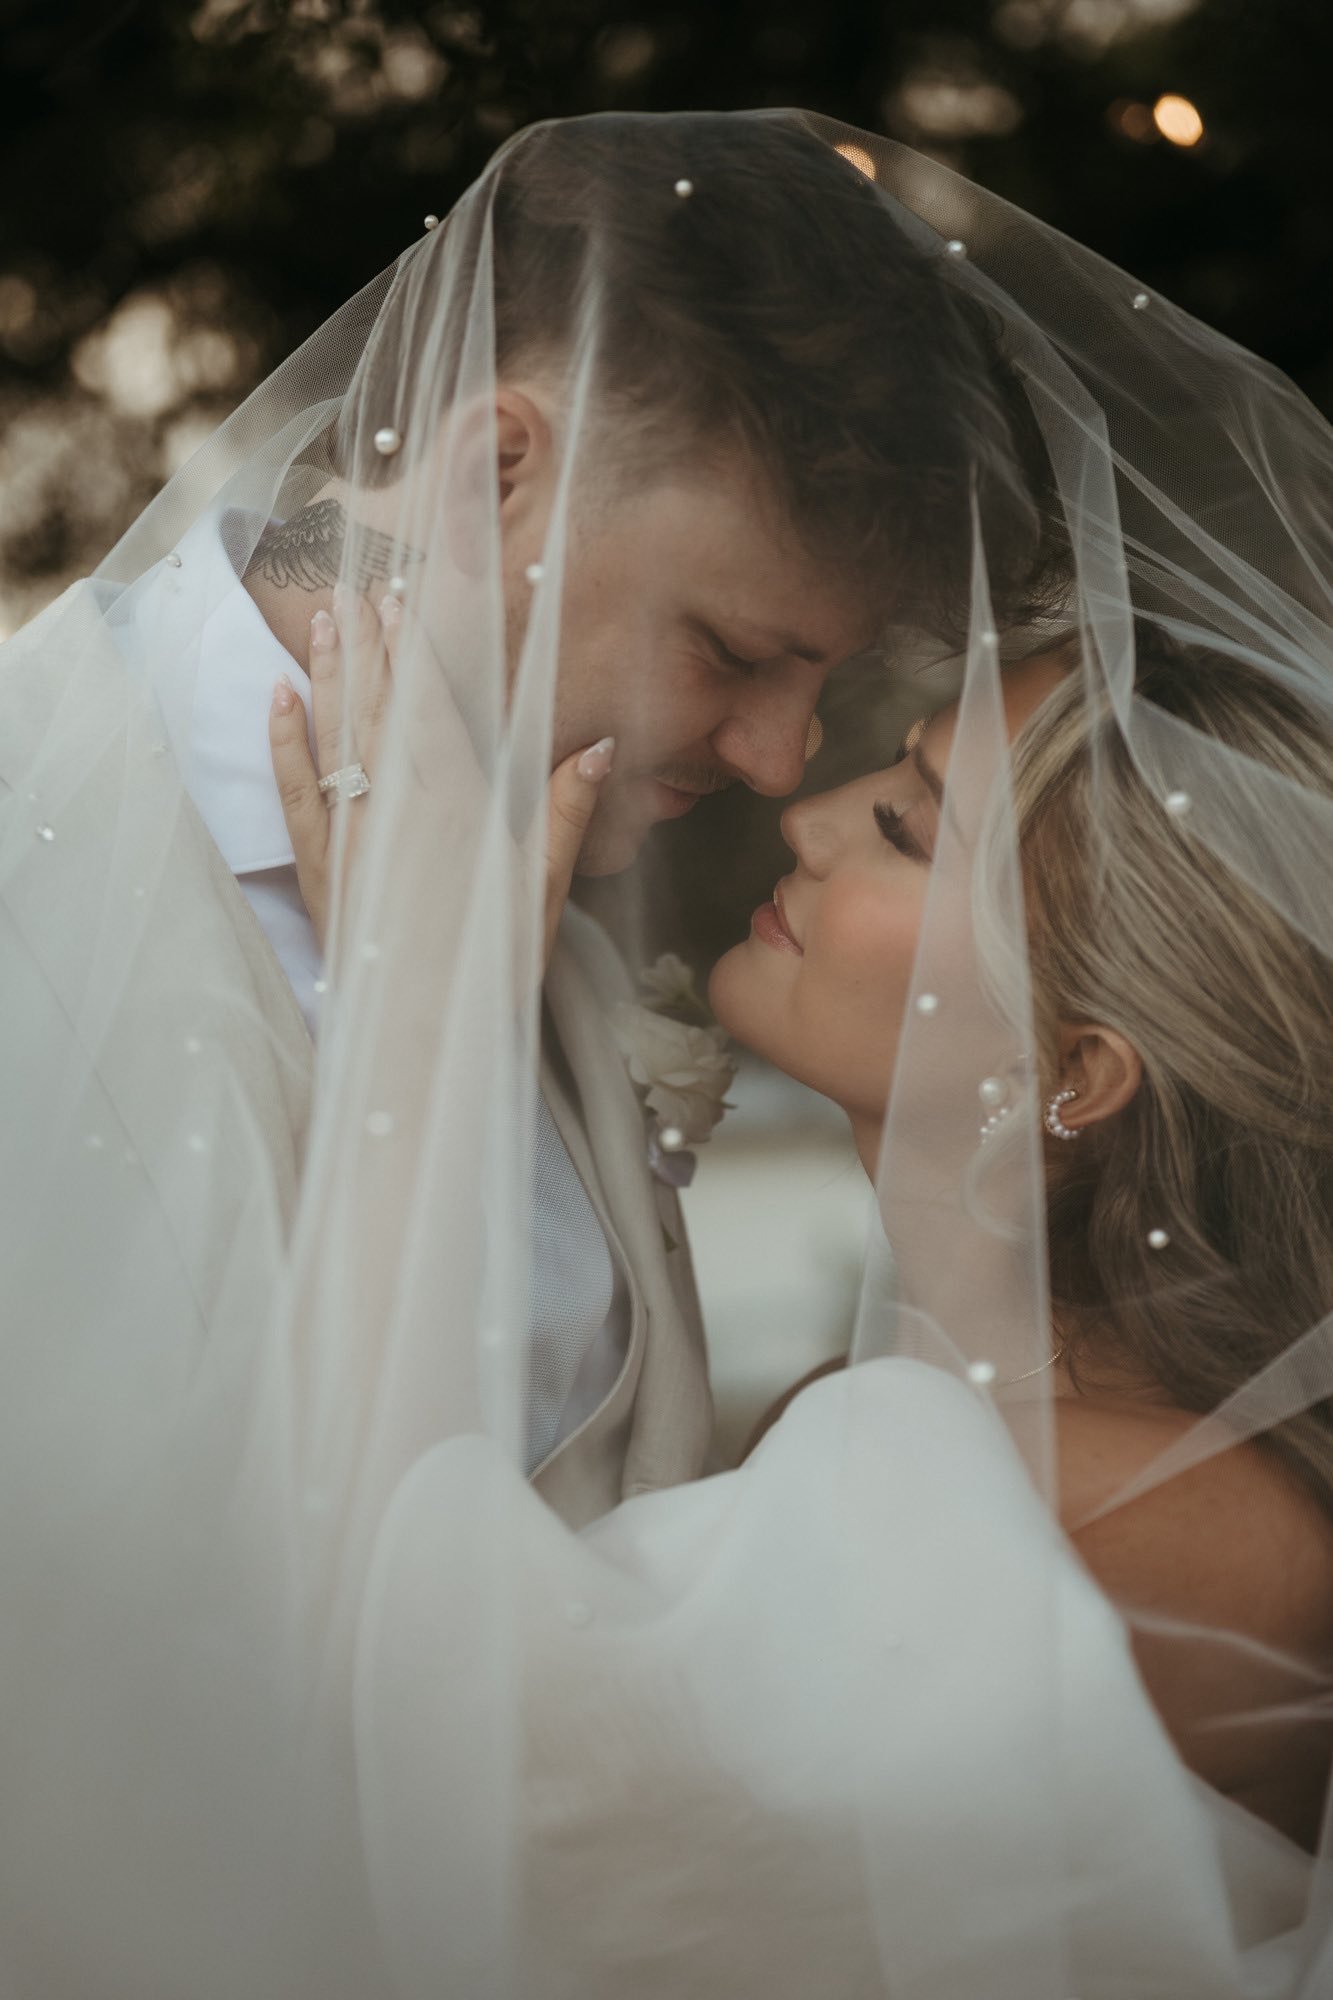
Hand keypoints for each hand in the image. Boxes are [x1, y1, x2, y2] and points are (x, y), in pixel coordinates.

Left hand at [268, 587, 613, 971]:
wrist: (422, 1044)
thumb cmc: (494, 972)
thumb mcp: (544, 892)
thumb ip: (567, 814)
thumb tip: (601, 745)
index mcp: (457, 807)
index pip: (431, 706)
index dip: (416, 649)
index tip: (407, 598)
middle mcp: (396, 809)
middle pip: (379, 707)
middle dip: (371, 643)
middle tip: (361, 586)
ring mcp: (349, 836)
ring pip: (333, 735)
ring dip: (329, 672)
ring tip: (326, 617)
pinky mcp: (317, 868)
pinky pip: (294, 789)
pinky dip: (284, 739)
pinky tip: (278, 695)